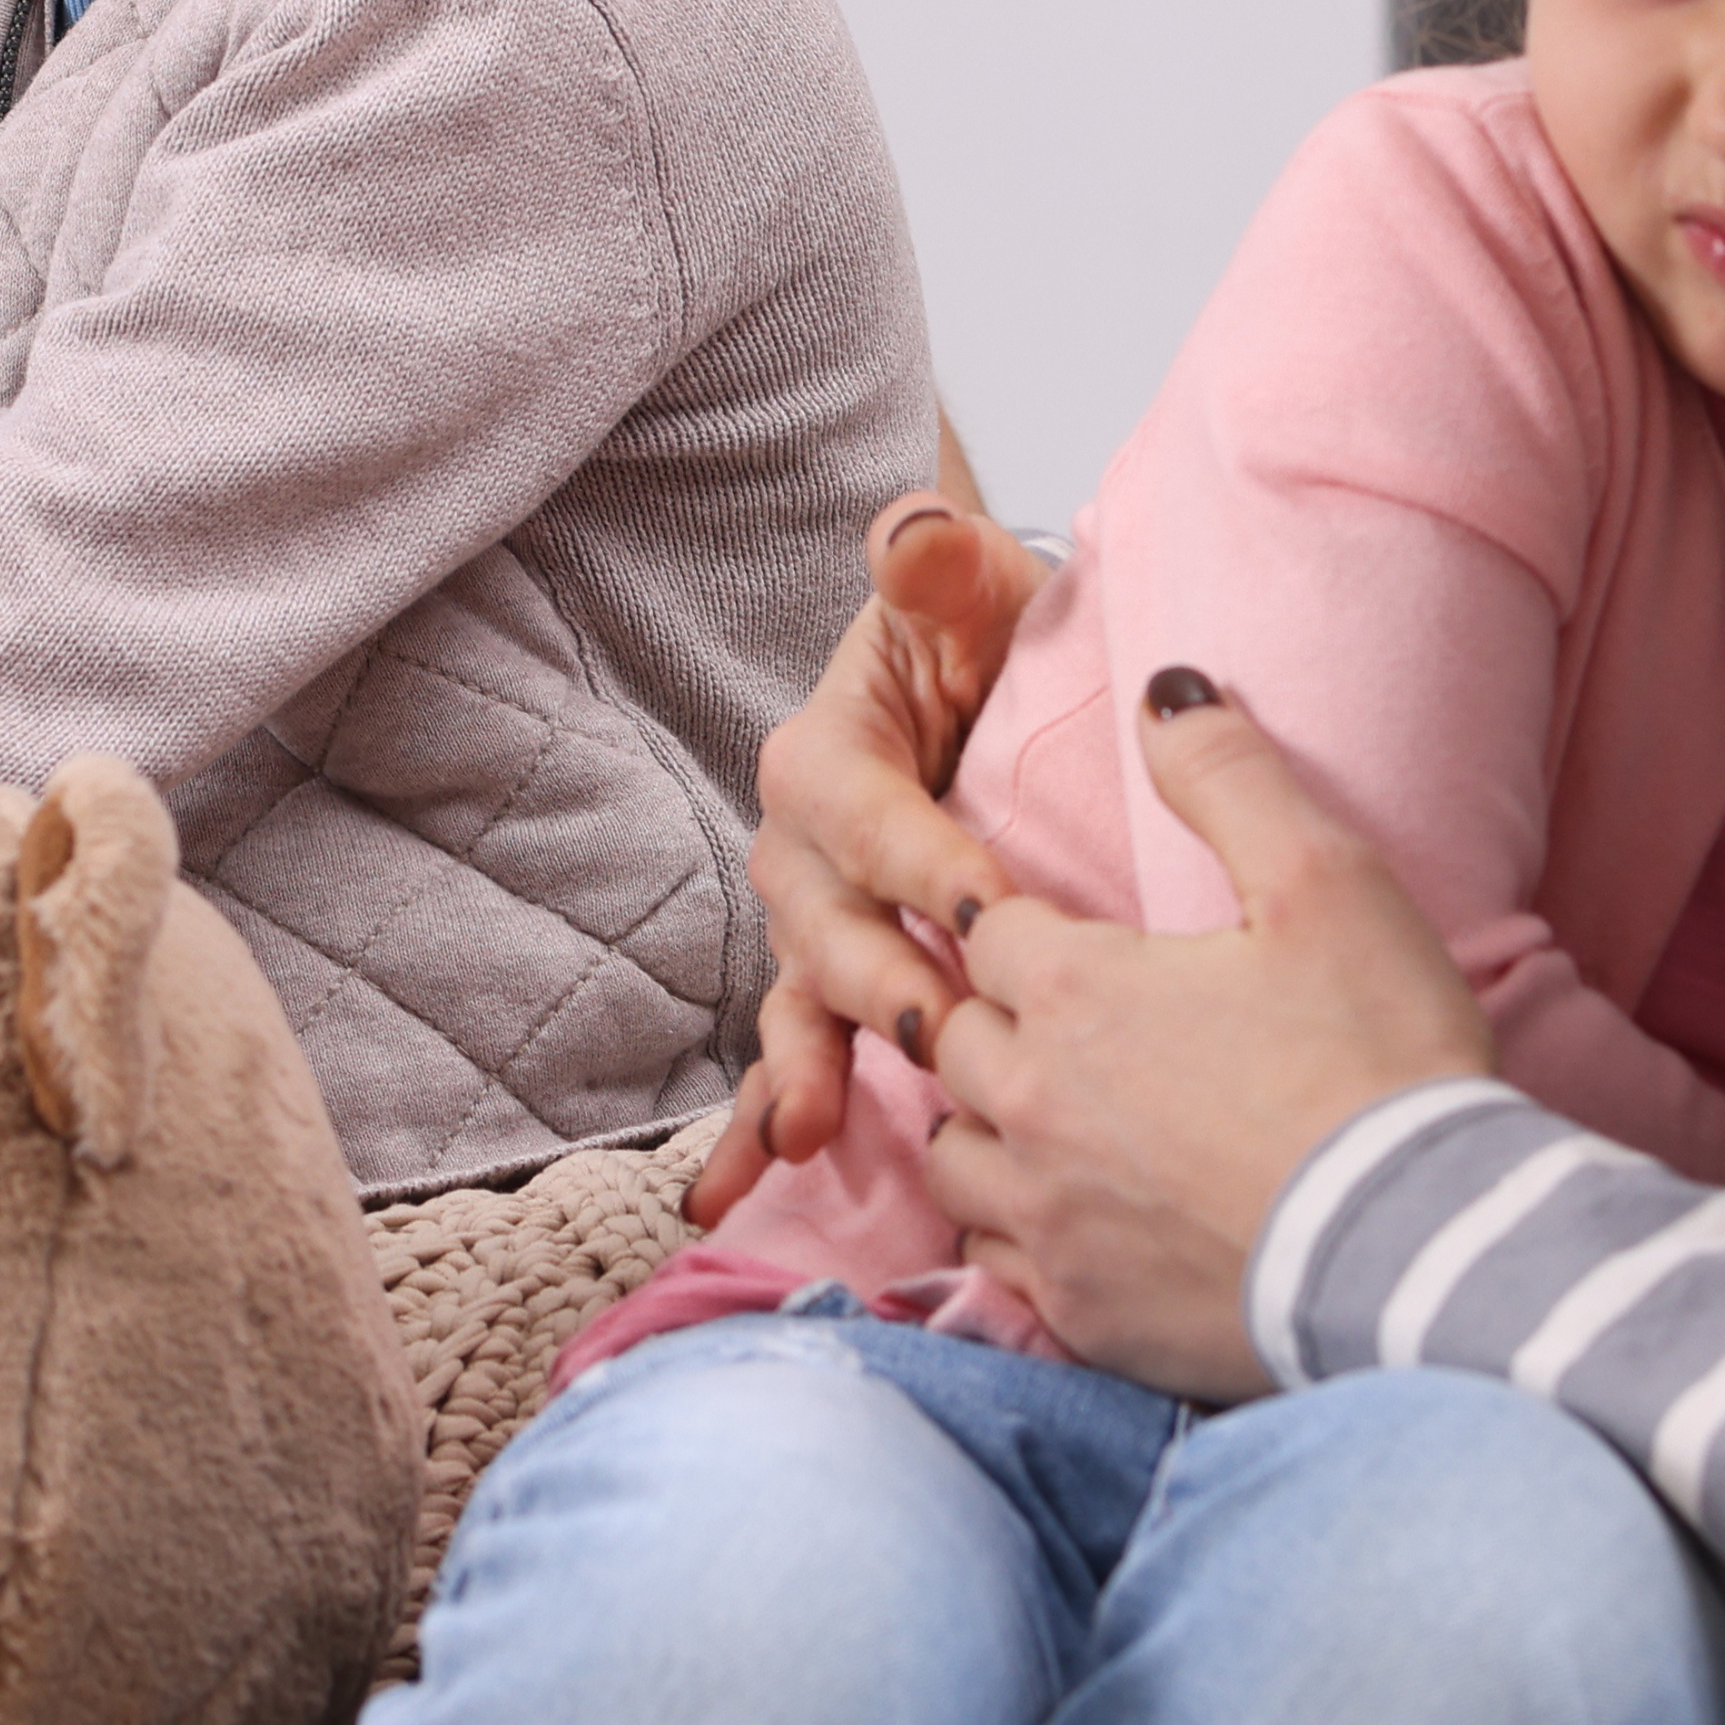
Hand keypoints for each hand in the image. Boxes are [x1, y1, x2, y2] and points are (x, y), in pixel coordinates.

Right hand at [697, 428, 1042, 1229]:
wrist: (987, 704)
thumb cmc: (989, 650)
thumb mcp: (977, 599)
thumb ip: (941, 568)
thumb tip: (910, 529)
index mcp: (829, 754)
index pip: (863, 808)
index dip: (918, 853)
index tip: (989, 902)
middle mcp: (801, 850)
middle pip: (824, 922)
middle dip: (874, 979)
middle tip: (936, 1030)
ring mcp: (808, 931)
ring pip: (797, 1004)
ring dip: (799, 1070)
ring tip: (815, 1131)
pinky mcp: (828, 994)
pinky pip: (786, 1063)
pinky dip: (758, 1129)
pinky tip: (735, 1195)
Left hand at [916, 675, 1495, 1400]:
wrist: (1422, 1253)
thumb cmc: (1380, 1059)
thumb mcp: (1328, 881)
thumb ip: (1228, 774)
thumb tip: (1165, 691)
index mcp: (1070, 989)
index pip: (982, 929)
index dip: (1005, 918)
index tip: (1027, 923)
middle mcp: (1030, 1100)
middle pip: (950, 1038)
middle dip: (979, 1016)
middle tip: (1023, 1011)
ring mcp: (1047, 1216)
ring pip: (951, 1157)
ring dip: (978, 1125)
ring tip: (1029, 1113)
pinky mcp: (1081, 1312)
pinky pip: (995, 1265)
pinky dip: (1012, 1235)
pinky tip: (1060, 1223)